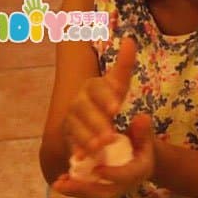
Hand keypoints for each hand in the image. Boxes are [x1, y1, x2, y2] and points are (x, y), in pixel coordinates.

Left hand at [53, 114, 155, 197]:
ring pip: (95, 194)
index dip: (114, 174)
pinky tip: (59, 181)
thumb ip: (142, 128)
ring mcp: (115, 188)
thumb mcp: (143, 134)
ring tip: (57, 184)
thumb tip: (142, 118)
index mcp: (140, 171)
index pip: (128, 176)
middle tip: (66, 183)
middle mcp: (127, 184)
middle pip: (107, 192)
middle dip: (86, 189)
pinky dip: (74, 188)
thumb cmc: (141, 142)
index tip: (98, 170)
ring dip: (76, 191)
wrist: (142, 157)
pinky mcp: (104, 188)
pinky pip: (89, 191)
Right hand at [62, 36, 136, 154]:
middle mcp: (79, 100)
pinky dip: (77, 149)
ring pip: (76, 127)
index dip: (106, 97)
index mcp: (93, 87)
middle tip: (110, 135)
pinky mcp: (68, 135)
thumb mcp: (118, 85)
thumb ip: (123, 65)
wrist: (96, 119)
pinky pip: (71, 142)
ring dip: (87, 137)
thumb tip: (129, 40)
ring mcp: (72, 118)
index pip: (98, 88)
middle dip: (97, 121)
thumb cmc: (108, 100)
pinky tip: (84, 157)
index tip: (118, 108)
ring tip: (101, 148)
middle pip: (84, 109)